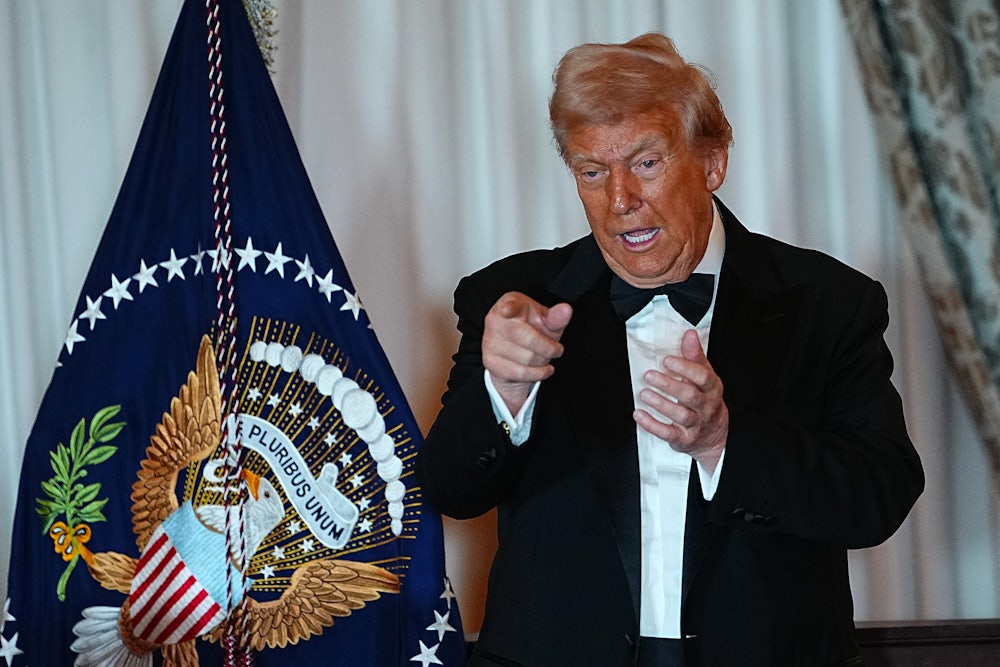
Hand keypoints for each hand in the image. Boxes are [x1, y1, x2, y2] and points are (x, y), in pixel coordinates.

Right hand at [482, 292, 572, 413]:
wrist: (515, 350)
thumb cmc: (532, 329)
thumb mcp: (546, 321)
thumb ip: (556, 317)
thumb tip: (566, 310)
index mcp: (511, 303)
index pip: (510, 306)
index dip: (509, 308)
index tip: (507, 310)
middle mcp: (495, 320)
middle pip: (527, 338)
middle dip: (548, 348)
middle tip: (557, 349)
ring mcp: (490, 341)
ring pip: (525, 358)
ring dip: (542, 361)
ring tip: (544, 356)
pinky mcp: (490, 360)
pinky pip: (519, 372)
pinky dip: (537, 374)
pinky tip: (543, 369)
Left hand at [633, 329, 727, 470]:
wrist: (716, 436)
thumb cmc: (706, 400)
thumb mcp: (705, 377)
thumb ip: (695, 356)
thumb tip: (689, 334)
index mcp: (712, 388)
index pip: (703, 377)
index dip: (685, 368)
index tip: (667, 360)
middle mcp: (706, 406)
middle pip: (689, 395)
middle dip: (668, 385)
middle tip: (649, 375)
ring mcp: (695, 424)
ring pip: (680, 414)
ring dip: (660, 404)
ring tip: (644, 394)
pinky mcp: (684, 439)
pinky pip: (668, 433)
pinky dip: (652, 424)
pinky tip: (639, 415)